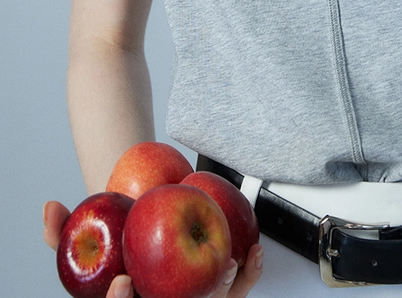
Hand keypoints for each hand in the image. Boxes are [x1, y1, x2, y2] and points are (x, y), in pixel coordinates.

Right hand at [43, 200, 263, 297]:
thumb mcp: (82, 232)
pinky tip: (254, 253)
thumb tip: (50, 208)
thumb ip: (61, 228)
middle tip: (207, 282)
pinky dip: (249, 274)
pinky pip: (236, 288)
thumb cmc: (114, 233)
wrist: (140, 222)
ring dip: (228, 291)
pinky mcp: (214, 285)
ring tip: (233, 267)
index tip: (125, 279)